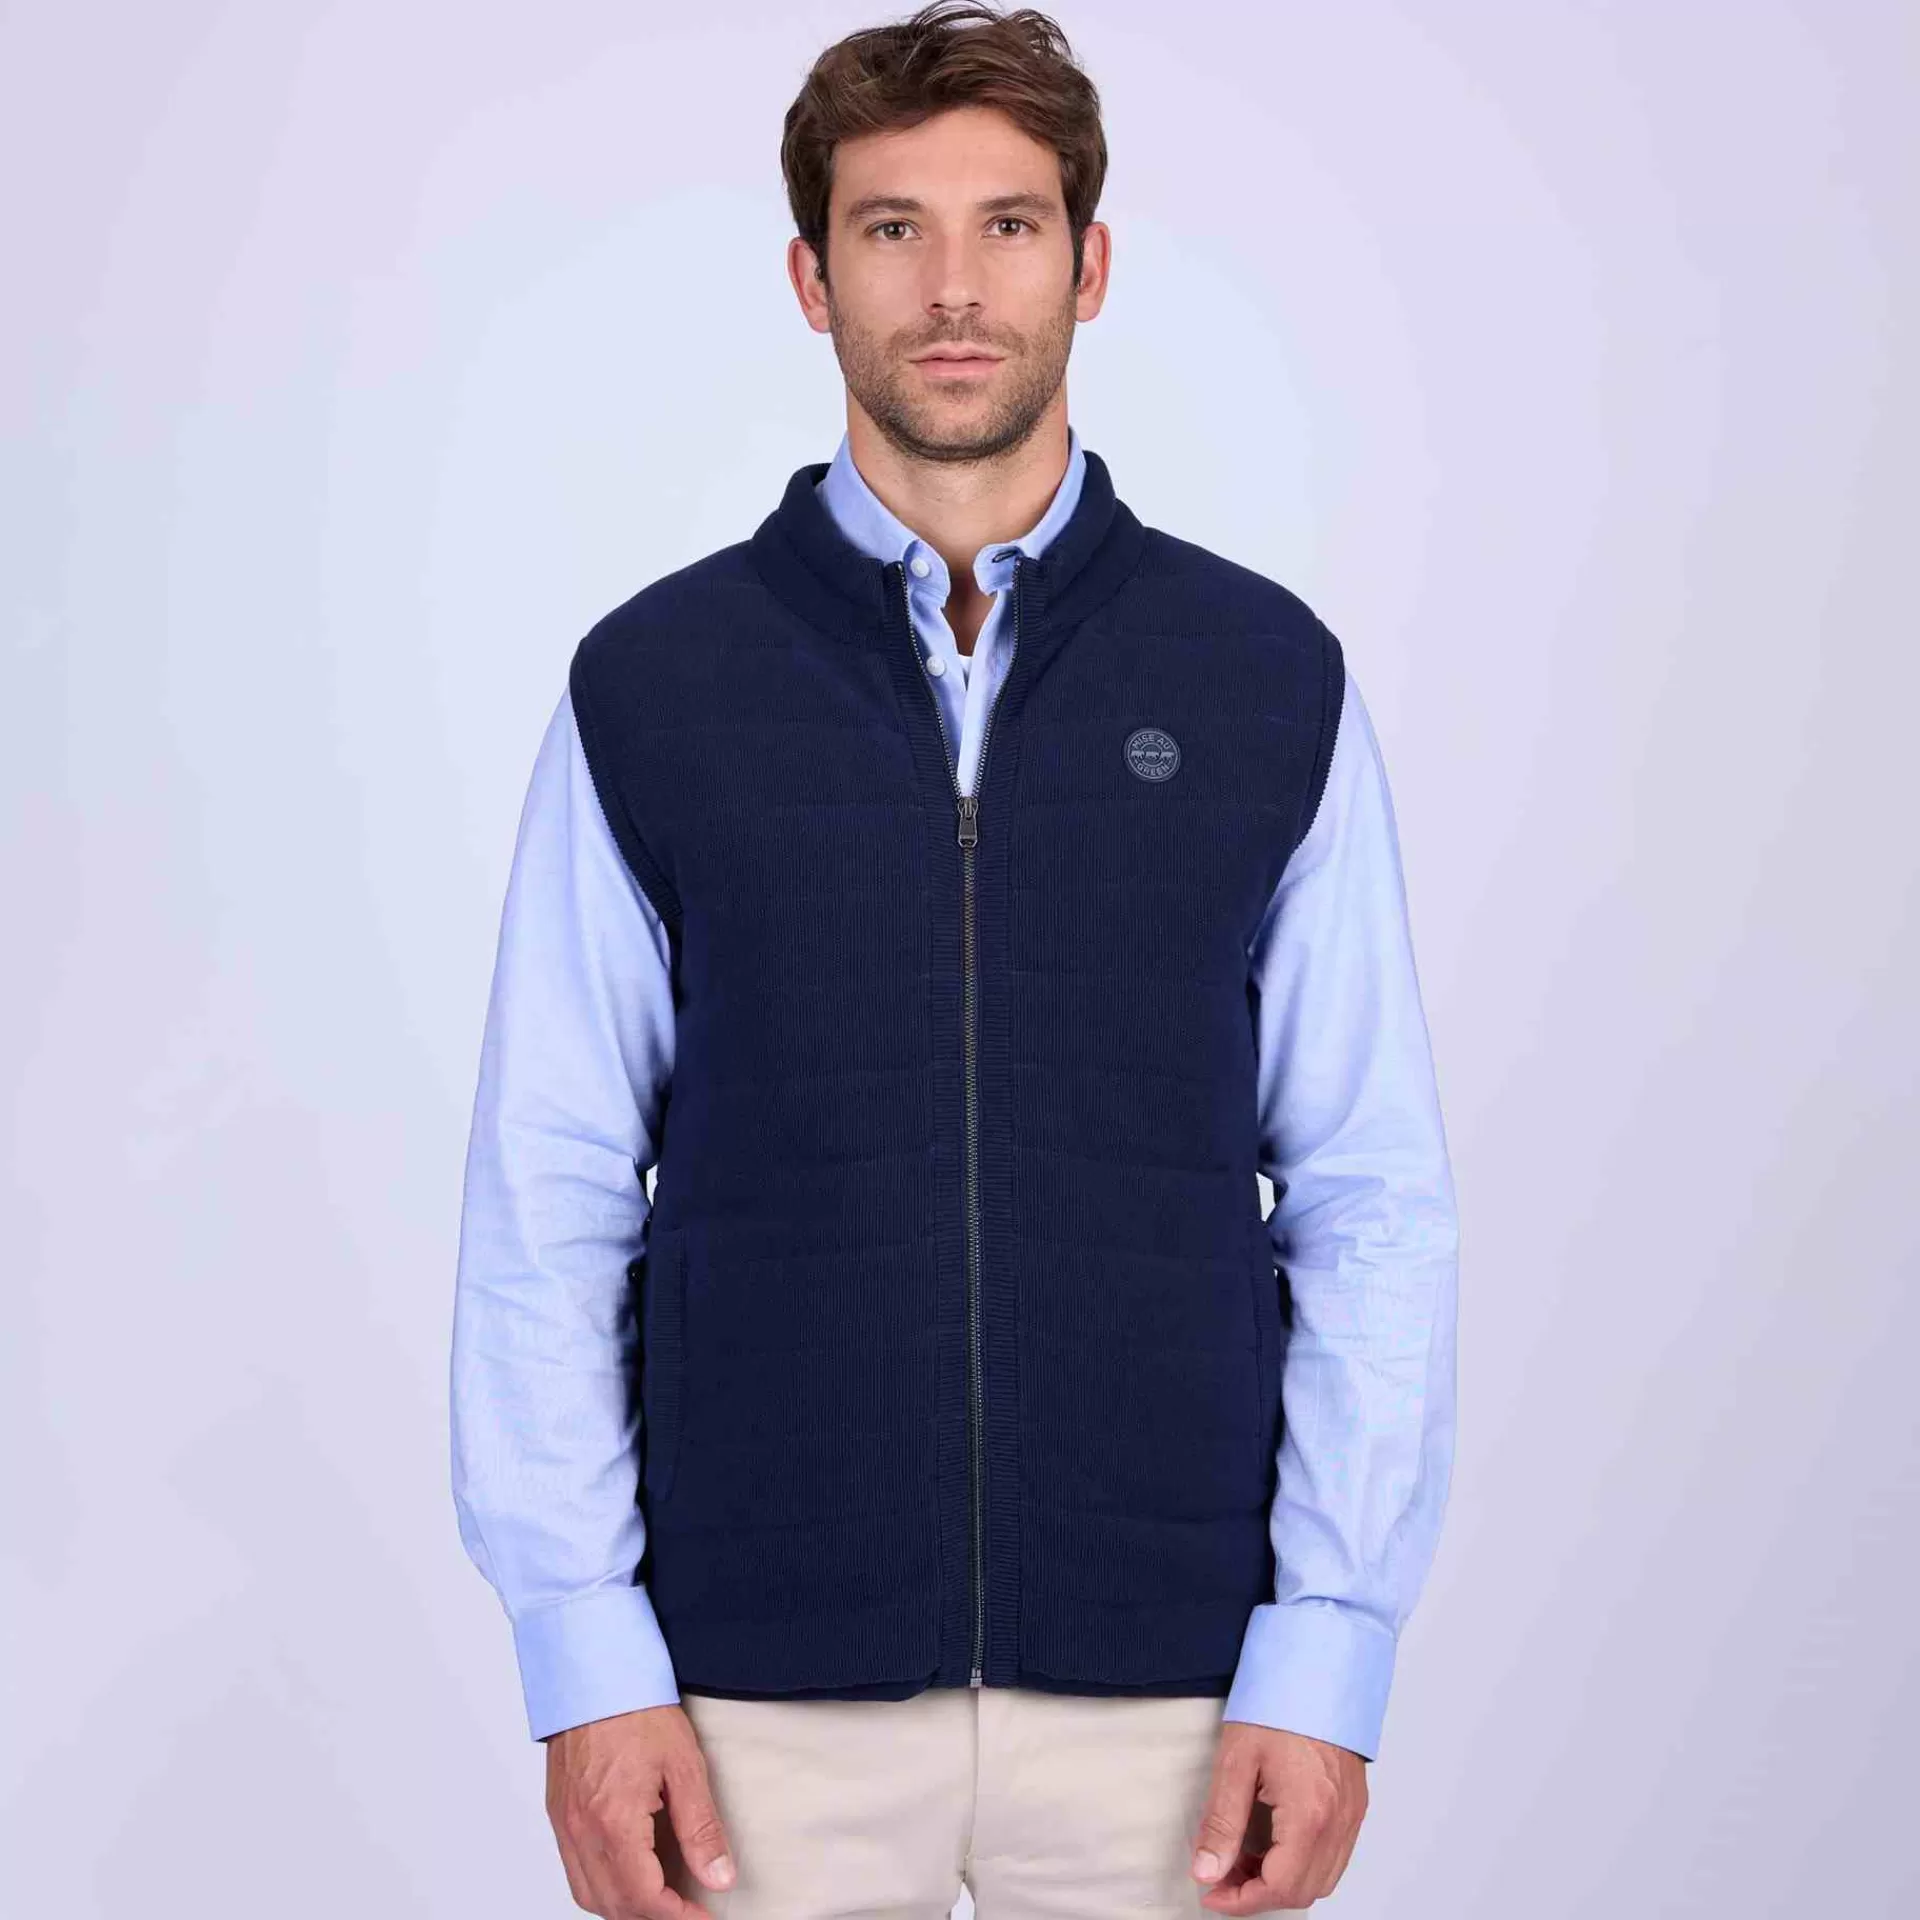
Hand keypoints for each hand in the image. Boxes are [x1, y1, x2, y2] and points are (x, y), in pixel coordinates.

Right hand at [545, 1704, 736, 1917]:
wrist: (592, 1671)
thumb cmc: (637, 1708)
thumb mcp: (684, 1766)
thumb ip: (701, 1828)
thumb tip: (719, 1877)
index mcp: (614, 1822)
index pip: (644, 1900)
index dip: (678, 1918)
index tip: (704, 1918)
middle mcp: (581, 1831)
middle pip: (614, 1906)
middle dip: (653, 1918)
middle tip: (688, 1911)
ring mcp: (564, 1824)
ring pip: (588, 1896)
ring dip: (625, 1908)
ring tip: (662, 1900)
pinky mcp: (558, 1814)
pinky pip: (575, 1871)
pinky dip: (602, 1887)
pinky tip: (629, 1874)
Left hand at [1188, 1720, 1367, 1911]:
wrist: (1318, 1665)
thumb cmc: (1278, 1702)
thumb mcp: (1236, 1760)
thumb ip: (1222, 1822)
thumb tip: (1207, 1870)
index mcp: (1310, 1814)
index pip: (1279, 1887)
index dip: (1242, 1900)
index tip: (1212, 1892)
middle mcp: (1339, 1821)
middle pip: (1304, 1890)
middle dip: (1259, 1893)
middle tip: (1222, 1873)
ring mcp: (1352, 1814)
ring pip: (1322, 1878)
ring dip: (1283, 1881)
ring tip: (1244, 1857)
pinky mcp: (1355, 1804)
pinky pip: (1334, 1855)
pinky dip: (1303, 1863)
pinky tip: (1273, 1841)